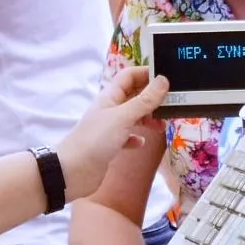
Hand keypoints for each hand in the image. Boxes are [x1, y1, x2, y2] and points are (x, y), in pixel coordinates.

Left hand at [55, 67, 168, 201]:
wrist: (72, 171)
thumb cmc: (96, 139)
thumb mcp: (123, 117)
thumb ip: (144, 100)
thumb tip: (163, 80)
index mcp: (110, 96)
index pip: (129, 76)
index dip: (146, 73)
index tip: (167, 78)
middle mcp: (110, 108)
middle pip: (133, 95)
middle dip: (151, 97)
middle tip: (171, 103)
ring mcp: (109, 127)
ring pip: (133, 116)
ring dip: (147, 118)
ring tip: (161, 125)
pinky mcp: (109, 145)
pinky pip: (127, 136)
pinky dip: (136, 137)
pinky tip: (141, 142)